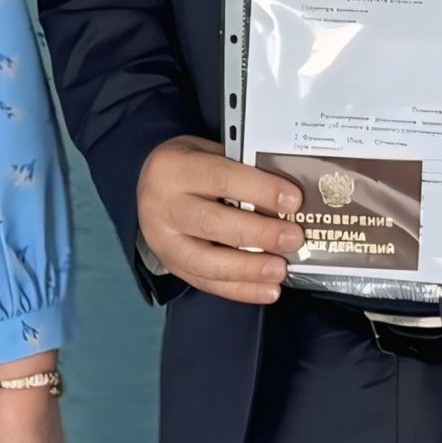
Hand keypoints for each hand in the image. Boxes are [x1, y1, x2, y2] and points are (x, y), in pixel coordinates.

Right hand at [137, 135, 301, 304]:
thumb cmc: (188, 167)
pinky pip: (206, 283)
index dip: (260, 190)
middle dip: (259, 233)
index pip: (221, 178)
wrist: (148, 187)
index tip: (293, 200)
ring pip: (207, 261)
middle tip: (292, 238)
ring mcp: (163, 240)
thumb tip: (286, 195)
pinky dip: (240, 290)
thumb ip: (240, 169)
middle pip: (213, 223)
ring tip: (280, 270)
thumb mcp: (207, 152)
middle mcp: (163, 206)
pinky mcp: (171, 265)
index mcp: (173, 168)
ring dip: (249, 269)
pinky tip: (267, 290)